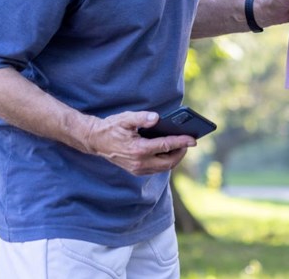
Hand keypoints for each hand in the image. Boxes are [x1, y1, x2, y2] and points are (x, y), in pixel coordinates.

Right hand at [81, 111, 195, 175]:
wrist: (95, 141)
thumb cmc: (111, 127)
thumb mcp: (126, 119)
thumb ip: (142, 118)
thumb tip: (157, 118)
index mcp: (138, 149)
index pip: (166, 146)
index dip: (182, 142)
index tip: (194, 139)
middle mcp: (139, 162)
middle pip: (168, 161)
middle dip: (181, 152)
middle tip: (188, 142)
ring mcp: (138, 169)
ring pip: (163, 168)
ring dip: (174, 158)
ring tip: (181, 146)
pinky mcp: (136, 171)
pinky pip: (156, 169)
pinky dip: (165, 161)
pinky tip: (168, 151)